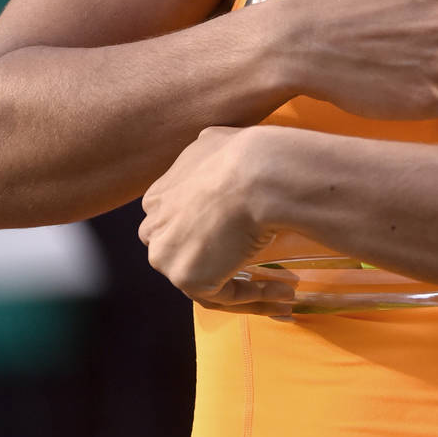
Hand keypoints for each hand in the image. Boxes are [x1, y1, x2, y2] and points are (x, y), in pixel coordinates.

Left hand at [139, 126, 296, 315]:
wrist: (258, 173)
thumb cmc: (244, 154)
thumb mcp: (215, 140)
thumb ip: (206, 153)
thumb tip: (214, 146)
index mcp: (158, 197)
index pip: (173, 223)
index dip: (204, 231)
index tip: (237, 235)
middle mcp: (155, 227)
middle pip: (180, 252)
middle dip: (214, 259)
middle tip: (252, 262)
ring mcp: (167, 255)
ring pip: (202, 277)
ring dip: (241, 282)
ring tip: (279, 286)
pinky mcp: (188, 279)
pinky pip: (224, 295)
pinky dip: (255, 296)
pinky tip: (283, 289)